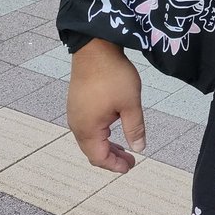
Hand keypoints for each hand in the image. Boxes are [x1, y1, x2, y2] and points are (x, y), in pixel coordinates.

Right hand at [66, 38, 145, 173]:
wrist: (94, 48)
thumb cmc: (113, 75)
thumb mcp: (130, 104)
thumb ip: (135, 129)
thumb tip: (140, 148)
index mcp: (88, 129)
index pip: (99, 157)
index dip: (115, 165)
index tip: (131, 166)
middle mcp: (77, 124)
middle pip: (92, 151)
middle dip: (111, 158)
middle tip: (130, 160)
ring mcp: (74, 113)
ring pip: (89, 139)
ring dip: (105, 145)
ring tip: (123, 147)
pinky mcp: (76, 103)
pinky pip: (86, 127)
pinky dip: (100, 134)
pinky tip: (112, 128)